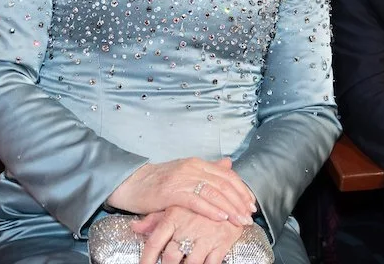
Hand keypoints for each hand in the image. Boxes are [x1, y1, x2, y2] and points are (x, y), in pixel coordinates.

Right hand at [107, 158, 256, 226]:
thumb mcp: (186, 172)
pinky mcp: (171, 192)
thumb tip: (229, 163)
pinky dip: (211, 210)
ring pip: (213, 193)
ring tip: (241, 220)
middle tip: (250, 215)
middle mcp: (192, 168)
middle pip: (224, 184)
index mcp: (197, 163)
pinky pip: (196, 201)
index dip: (241, 190)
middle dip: (239, 201)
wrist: (131, 184)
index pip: (227, 175)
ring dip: (230, 208)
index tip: (251, 204)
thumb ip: (208, 170)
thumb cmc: (158, 182)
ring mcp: (182, 179)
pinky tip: (222, 218)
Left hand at [131, 207, 246, 263]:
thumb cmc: (197, 205)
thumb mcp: (174, 207)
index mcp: (173, 217)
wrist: (230, 195)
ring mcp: (205, 236)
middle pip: (170, 256)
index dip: (146, 260)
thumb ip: (154, 219)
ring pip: (191, 263)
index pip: (154, 243)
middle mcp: (187, 228)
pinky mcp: (221, 243)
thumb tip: (134, 226)